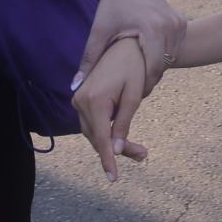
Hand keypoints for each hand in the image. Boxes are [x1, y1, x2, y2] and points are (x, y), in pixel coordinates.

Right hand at [70, 35, 152, 180]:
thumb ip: (123, 124)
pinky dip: (106, 132)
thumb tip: (117, 151)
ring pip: (93, 132)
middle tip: (143, 154)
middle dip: (117, 151)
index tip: (113, 178)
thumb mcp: (134, 97)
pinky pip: (91, 123)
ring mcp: (78, 99)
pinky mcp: (80, 98)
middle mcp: (80, 101)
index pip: (101, 138)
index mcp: (94, 100)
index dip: (108, 160)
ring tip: (139, 150)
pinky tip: (122, 136)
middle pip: (97, 137)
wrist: (124, 44)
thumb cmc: (134, 67)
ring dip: (112, 143)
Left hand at [77, 0, 184, 97]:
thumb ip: (89, 60)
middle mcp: (171, 26)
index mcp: (153, 28)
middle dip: (149, 79)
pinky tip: (147, 59)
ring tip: (139, 75)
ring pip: (171, 58)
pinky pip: (175, 48)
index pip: (153, 68)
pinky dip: (163, 56)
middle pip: (163, 66)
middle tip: (134, 89)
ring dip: (157, 68)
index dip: (142, 85)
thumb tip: (75, 87)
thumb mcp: (99, 31)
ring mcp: (179, 23)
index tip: (130, 95)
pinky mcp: (182, 22)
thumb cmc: (113, 5)